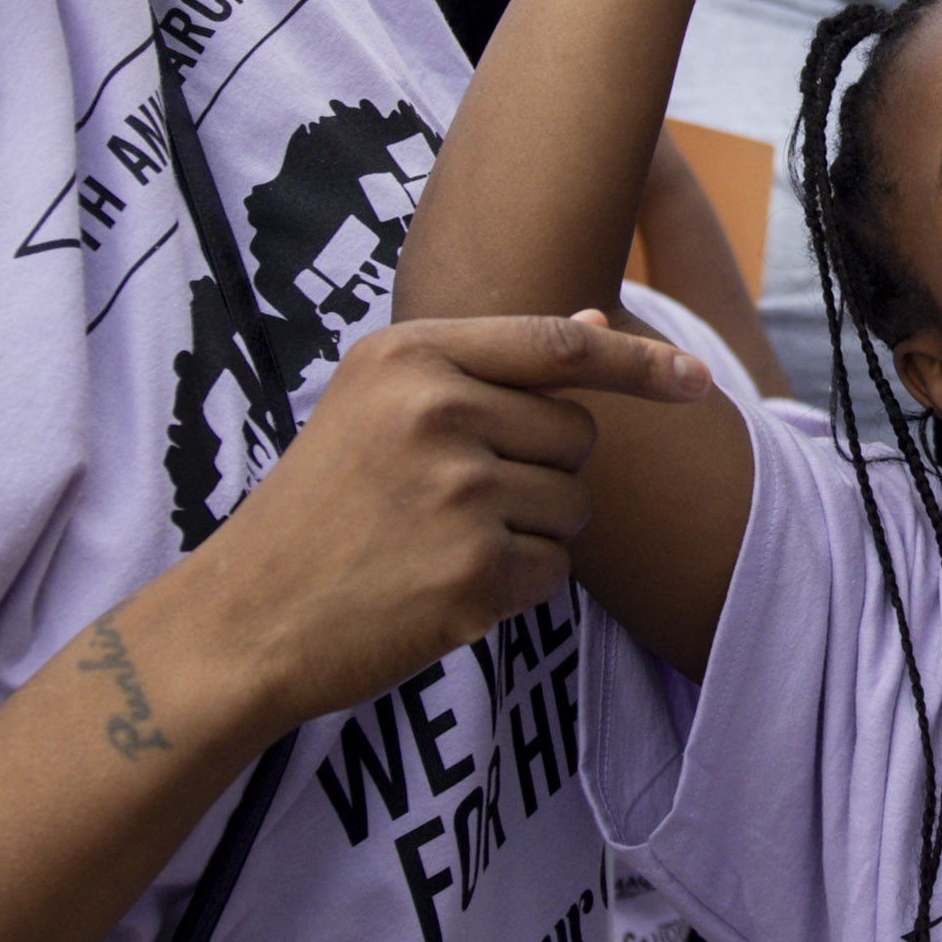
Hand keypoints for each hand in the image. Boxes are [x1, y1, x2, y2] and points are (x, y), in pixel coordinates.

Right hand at [175, 311, 705, 727]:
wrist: (244, 619)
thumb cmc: (317, 508)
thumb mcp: (374, 404)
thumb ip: (484, 365)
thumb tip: (596, 322)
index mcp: (410, 357)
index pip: (561, 346)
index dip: (640, 363)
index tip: (697, 380)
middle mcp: (438, 414)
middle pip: (577, 434)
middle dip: (543, 471)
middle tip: (455, 500)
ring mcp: (458, 495)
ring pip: (574, 507)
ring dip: (532, 532)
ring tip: (440, 543)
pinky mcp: (473, 576)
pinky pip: (555, 572)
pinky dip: (518, 587)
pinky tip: (446, 587)